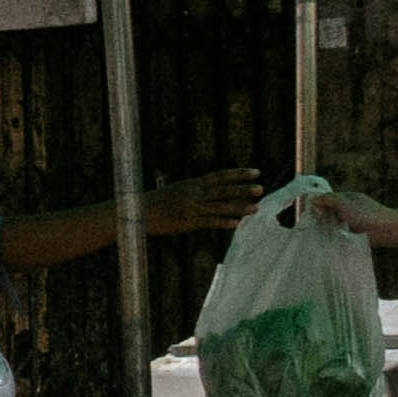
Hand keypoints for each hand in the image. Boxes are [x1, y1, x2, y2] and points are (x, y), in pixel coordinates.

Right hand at [143, 167, 263, 238]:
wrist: (137, 212)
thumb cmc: (156, 202)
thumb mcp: (176, 190)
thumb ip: (194, 190)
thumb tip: (210, 190)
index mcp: (192, 184)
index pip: (220, 176)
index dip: (239, 174)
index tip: (256, 172)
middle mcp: (194, 193)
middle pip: (223, 190)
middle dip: (243, 189)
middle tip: (260, 189)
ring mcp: (192, 207)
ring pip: (220, 206)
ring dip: (239, 207)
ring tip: (255, 209)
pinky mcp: (188, 222)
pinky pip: (210, 221)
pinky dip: (224, 222)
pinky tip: (237, 224)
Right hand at [297, 183, 397, 238]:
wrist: (387, 230)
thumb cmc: (367, 214)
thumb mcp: (344, 203)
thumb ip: (328, 199)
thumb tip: (314, 200)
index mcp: (351, 198)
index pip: (330, 198)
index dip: (320, 203)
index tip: (313, 212)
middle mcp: (353, 207)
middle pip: (332, 210)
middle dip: (324, 215)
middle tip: (315, 223)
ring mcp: (356, 220)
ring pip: (337, 222)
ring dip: (330, 226)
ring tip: (322, 232)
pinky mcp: (358, 232)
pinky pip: (343, 232)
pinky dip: (337, 234)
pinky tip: (332, 238)